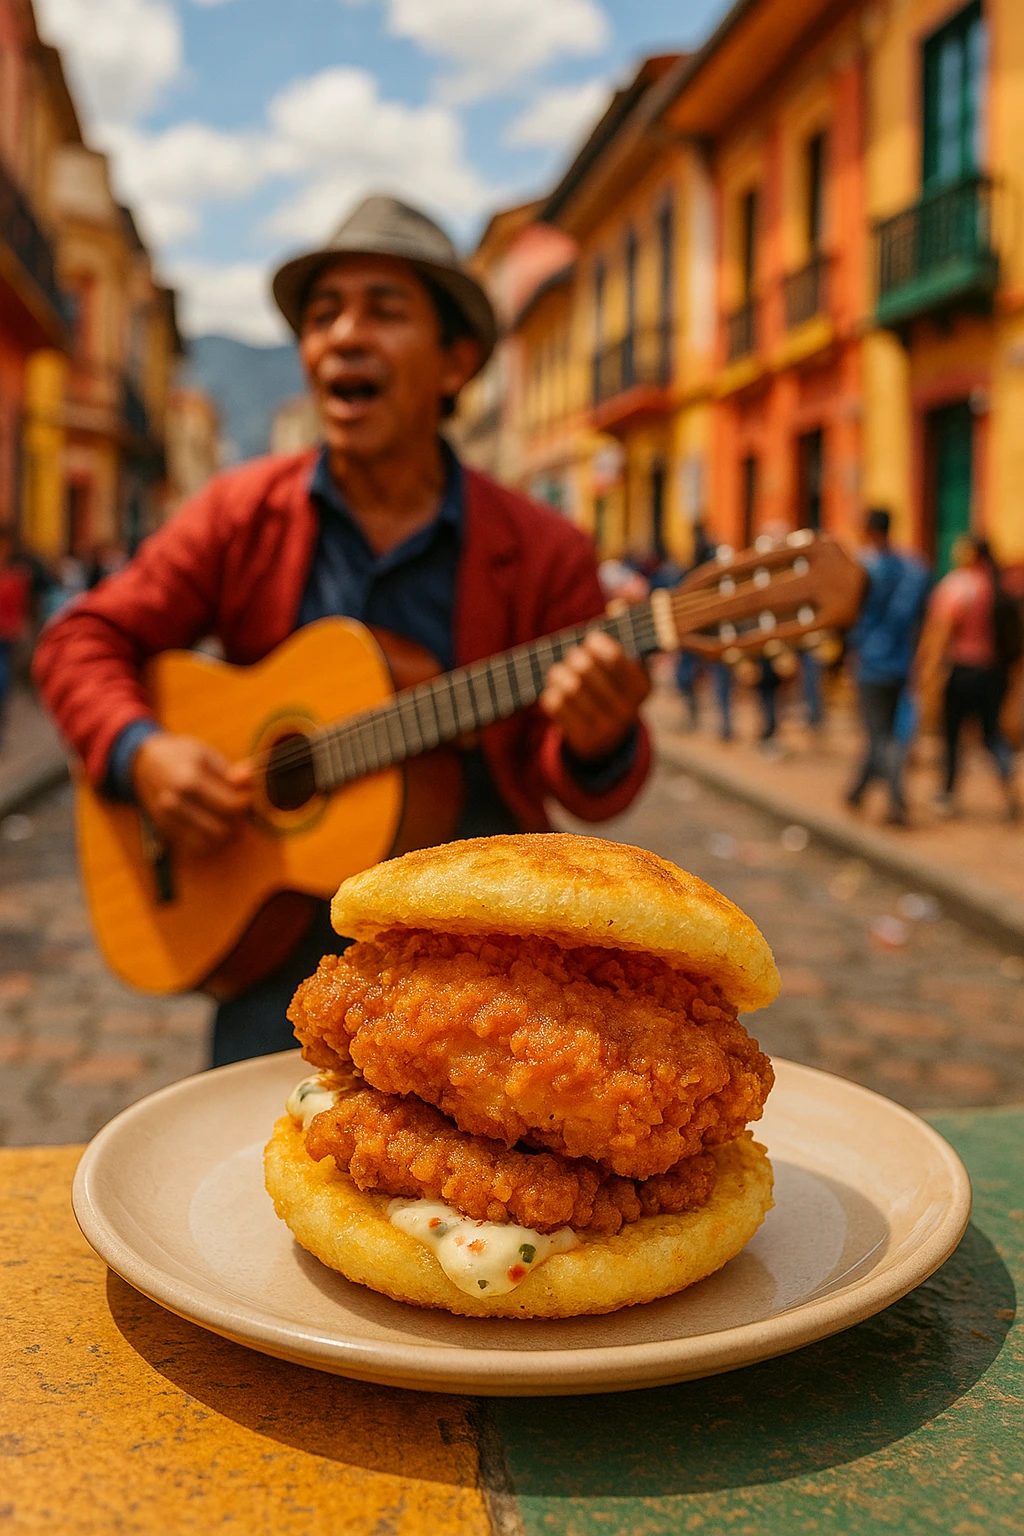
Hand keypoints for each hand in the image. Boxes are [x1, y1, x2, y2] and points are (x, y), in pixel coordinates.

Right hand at [131, 732, 252, 856]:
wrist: (143, 763)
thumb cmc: (180, 755)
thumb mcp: (205, 754)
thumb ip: (228, 771)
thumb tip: (249, 779)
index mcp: (188, 780)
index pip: (230, 805)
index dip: (247, 803)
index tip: (248, 796)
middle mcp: (175, 803)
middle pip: (221, 829)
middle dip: (237, 823)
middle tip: (239, 811)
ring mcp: (167, 819)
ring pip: (208, 843)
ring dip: (224, 835)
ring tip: (227, 819)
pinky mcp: (164, 830)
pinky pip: (194, 847)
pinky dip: (208, 842)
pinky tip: (212, 826)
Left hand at [539, 631, 649, 761]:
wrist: (608, 741)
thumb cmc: (614, 686)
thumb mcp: (627, 661)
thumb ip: (630, 623)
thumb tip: (634, 587)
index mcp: (642, 686)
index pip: (614, 656)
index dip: (597, 642)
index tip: (591, 640)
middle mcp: (628, 709)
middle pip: (586, 669)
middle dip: (574, 657)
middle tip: (573, 657)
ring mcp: (607, 728)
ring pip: (568, 687)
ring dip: (558, 675)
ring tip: (559, 673)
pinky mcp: (584, 740)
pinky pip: (555, 706)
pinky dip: (550, 694)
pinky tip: (555, 693)